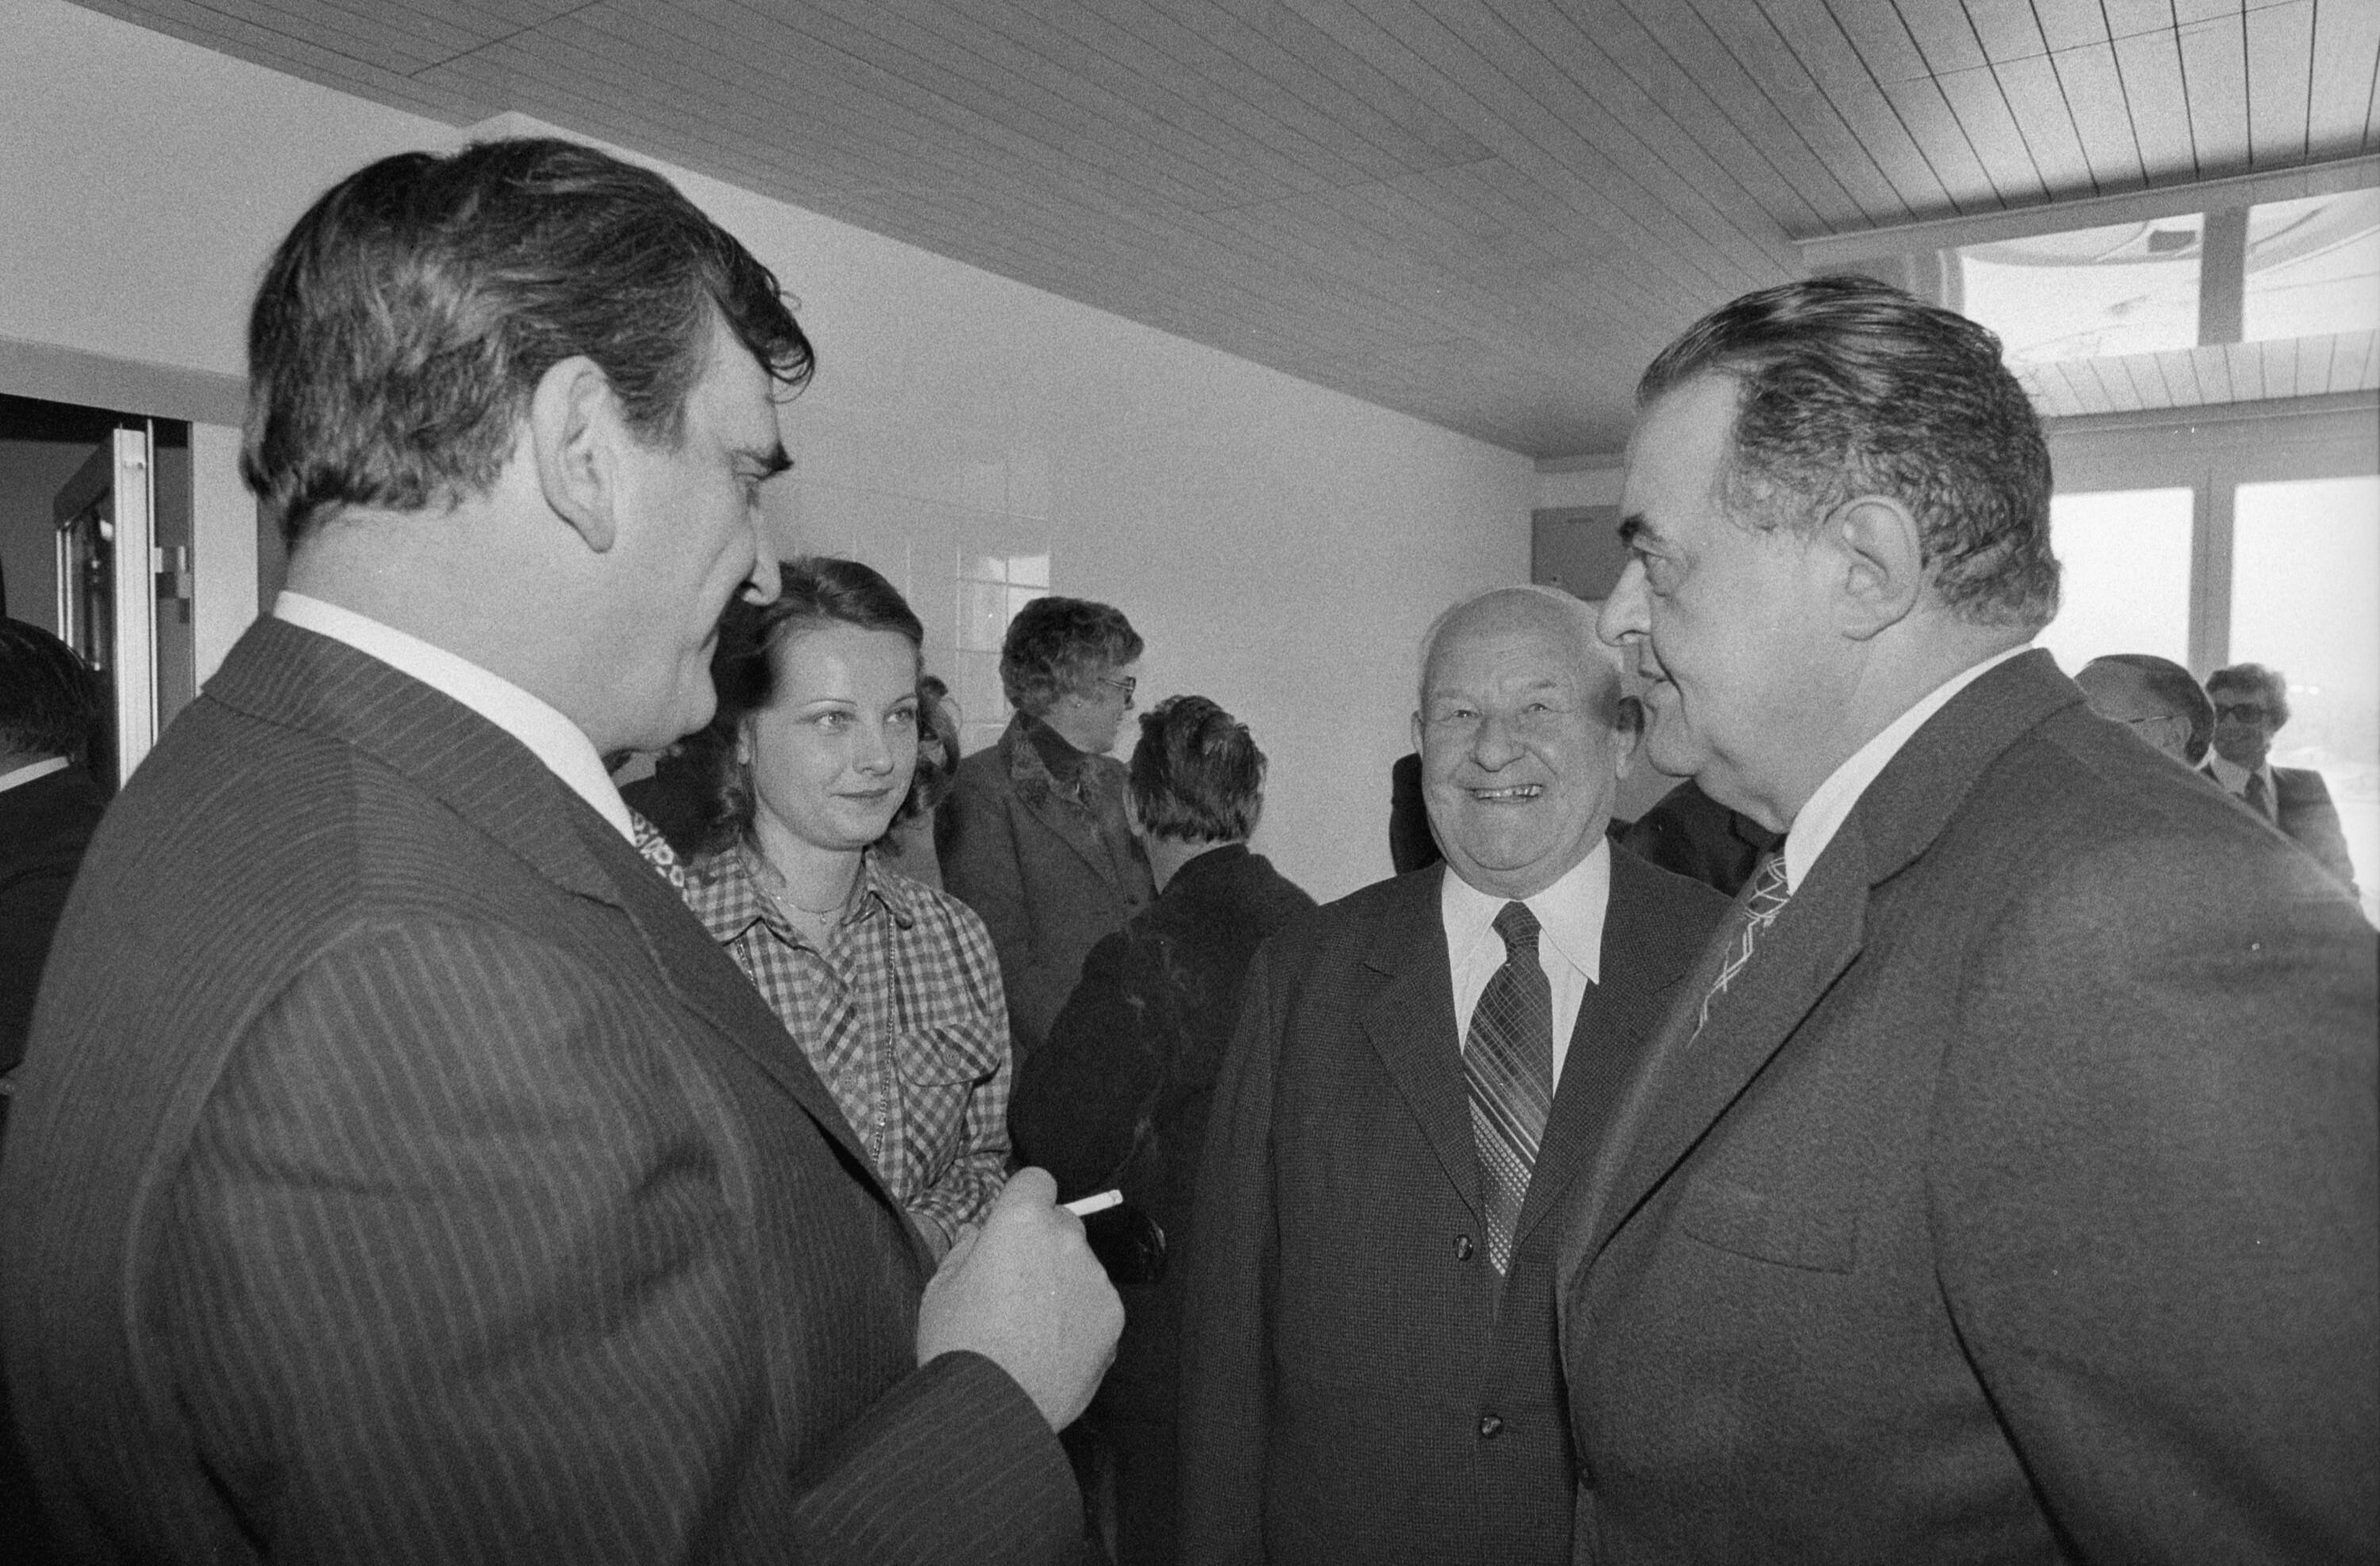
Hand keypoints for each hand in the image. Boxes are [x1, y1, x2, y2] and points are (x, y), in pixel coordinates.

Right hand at [917, 1167, 1121, 1429]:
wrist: (993, 1409)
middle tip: (1015, 1285)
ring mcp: (1095, 1278)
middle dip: (1043, 1243)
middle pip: (1061, 1223)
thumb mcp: (941, 1287)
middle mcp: (1066, 1240)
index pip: (1036, 1180)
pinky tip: (1052, 1347)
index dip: (1023, 1200)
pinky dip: (1080, 1317)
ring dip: (1063, 1282)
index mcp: (1021, 1222)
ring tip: (1032, 1328)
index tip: (1013, 1223)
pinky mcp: (1114, 1316)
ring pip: (1081, 1266)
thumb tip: (983, 1235)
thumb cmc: (958, 1345)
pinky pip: (1096, 1303)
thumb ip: (968, 1248)